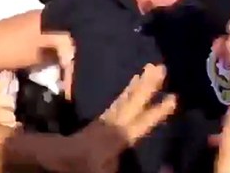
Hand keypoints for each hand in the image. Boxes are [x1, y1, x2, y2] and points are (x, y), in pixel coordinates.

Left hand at [58, 64, 177, 172]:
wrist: (55, 157)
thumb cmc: (82, 165)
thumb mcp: (104, 170)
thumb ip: (121, 162)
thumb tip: (151, 157)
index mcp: (118, 137)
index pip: (142, 122)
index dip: (158, 111)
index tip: (174, 97)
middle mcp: (113, 123)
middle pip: (133, 102)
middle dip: (147, 85)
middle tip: (160, 66)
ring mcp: (105, 119)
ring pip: (124, 98)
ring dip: (138, 84)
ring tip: (149, 69)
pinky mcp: (100, 120)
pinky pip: (117, 102)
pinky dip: (127, 92)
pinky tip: (133, 85)